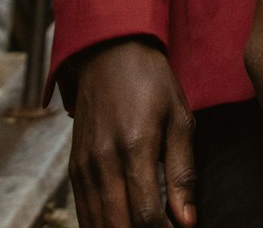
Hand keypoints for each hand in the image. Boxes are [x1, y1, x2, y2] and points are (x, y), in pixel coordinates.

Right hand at [68, 39, 196, 227]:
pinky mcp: (74, 168)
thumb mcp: (179, 117)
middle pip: (118, 227)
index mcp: (135, 147)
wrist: (109, 52)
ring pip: (97, 225)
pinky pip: (84, 213)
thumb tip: (187, 221)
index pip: (146, 215)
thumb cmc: (151, 81)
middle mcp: (103, 161)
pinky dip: (101, 227)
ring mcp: (84, 167)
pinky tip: (122, 225)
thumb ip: (182, 172)